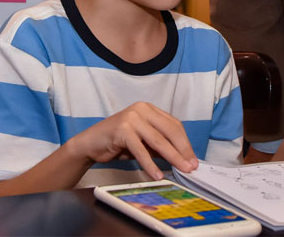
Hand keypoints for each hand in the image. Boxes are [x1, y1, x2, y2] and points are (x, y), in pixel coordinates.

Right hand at [67, 102, 197, 180]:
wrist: (91, 143)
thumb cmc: (118, 142)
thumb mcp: (143, 142)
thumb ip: (160, 145)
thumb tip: (182, 158)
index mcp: (149, 109)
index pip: (174, 125)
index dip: (185, 143)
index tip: (192, 158)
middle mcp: (141, 109)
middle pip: (169, 130)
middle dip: (182, 150)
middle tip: (191, 166)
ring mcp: (131, 118)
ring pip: (158, 140)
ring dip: (172, 157)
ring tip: (181, 170)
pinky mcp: (122, 129)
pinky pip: (141, 150)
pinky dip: (150, 164)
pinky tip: (157, 175)